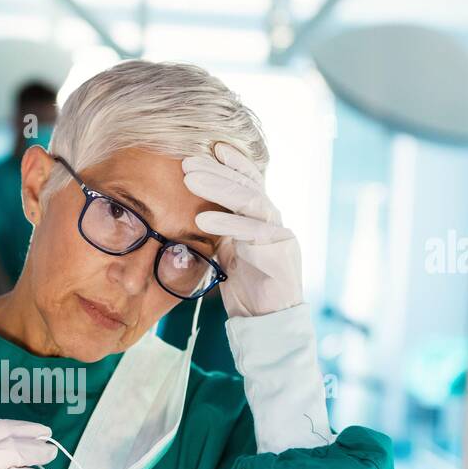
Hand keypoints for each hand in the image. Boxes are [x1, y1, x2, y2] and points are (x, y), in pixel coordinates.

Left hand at [182, 142, 302, 316]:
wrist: (268, 321)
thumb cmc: (246, 287)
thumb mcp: (226, 252)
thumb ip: (220, 230)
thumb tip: (194, 212)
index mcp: (260, 218)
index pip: (248, 181)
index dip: (231, 162)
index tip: (210, 147)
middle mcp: (272, 221)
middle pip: (247, 184)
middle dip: (217, 170)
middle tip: (188, 161)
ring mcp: (279, 234)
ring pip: (251, 200)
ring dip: (220, 188)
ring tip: (192, 180)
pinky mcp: (280, 252)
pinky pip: (252, 231)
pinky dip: (227, 223)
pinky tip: (203, 220)